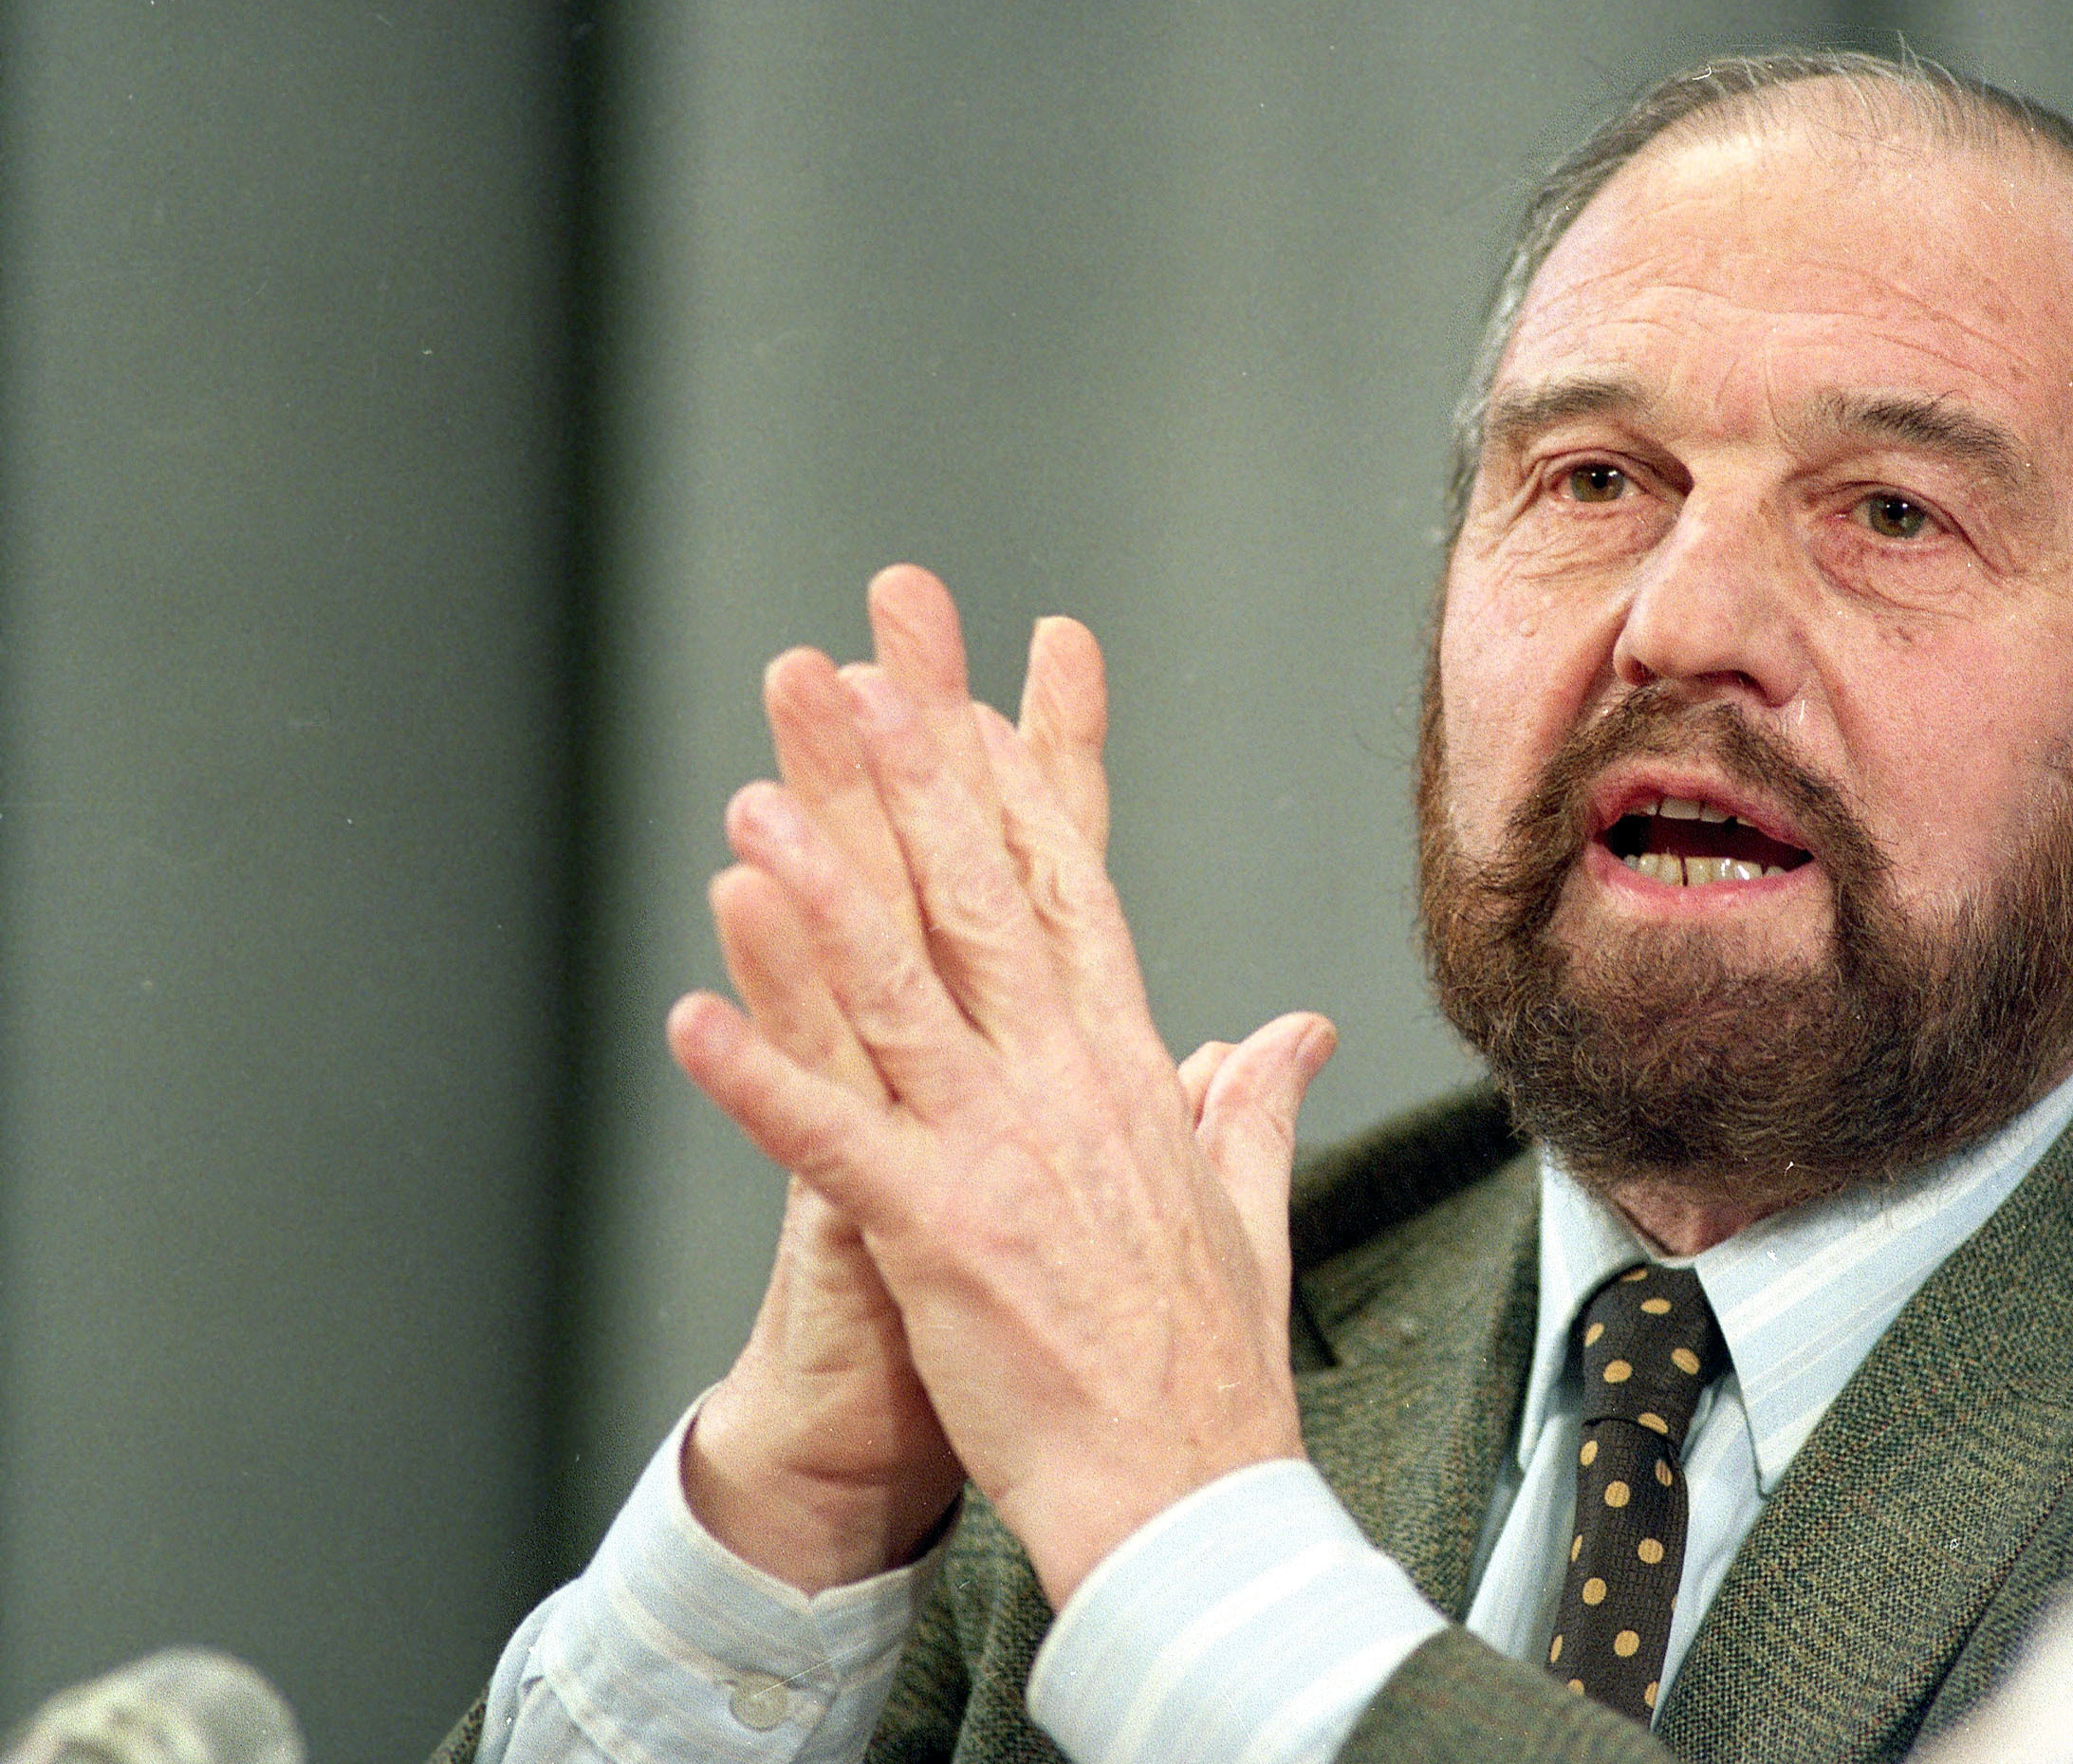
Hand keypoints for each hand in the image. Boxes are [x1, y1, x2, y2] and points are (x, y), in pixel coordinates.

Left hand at [671, 567, 1334, 1604]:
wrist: (1196, 1499)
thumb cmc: (1209, 1364)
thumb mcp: (1246, 1205)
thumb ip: (1251, 1099)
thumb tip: (1287, 1027)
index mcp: (1133, 1073)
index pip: (1068, 893)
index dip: (1019, 782)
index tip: (981, 690)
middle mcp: (1069, 1088)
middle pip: (980, 902)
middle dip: (916, 779)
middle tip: (860, 671)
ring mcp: (1002, 1156)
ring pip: (899, 995)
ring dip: (821, 895)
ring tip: (756, 800)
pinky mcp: (941, 1237)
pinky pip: (831, 1142)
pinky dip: (761, 1079)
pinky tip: (689, 1018)